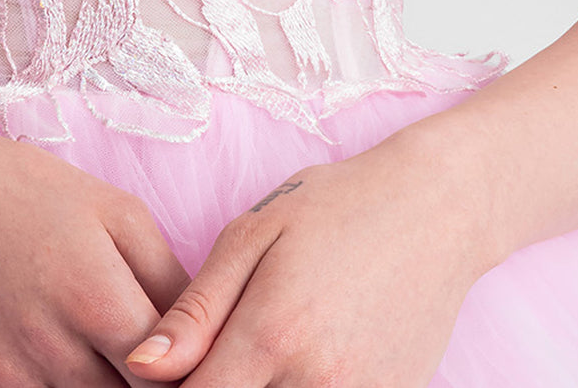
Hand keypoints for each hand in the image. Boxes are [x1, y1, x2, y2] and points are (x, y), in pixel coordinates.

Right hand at [0, 109, 191, 386]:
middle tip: (149, 361)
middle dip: (145, 385)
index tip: (196, 363)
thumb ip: (168, 277)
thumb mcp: (113, 210)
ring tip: (102, 354)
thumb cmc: (23, 188)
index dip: (188, 374)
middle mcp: (54, 348)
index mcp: (98, 297)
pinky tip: (61, 362)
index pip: (169, 377)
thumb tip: (206, 331)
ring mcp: (7, 375)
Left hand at [123, 133, 495, 386]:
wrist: (435, 210)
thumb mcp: (252, 235)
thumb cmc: (334, 207)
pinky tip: (296, 358)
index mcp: (273, 334)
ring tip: (257, 348)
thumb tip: (142, 366)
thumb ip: (196, 311)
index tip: (160, 372)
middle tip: (214, 354)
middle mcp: (320, 382)